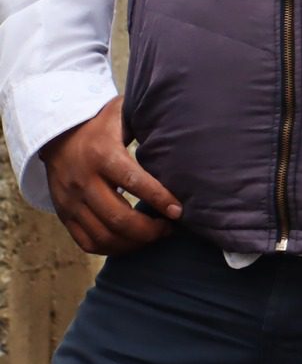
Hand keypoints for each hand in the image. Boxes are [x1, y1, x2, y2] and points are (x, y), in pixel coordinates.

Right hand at [40, 97, 180, 254]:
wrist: (57, 136)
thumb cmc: (100, 124)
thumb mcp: (121, 114)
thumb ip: (147, 120)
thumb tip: (182, 126)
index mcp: (102, 155)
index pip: (133, 182)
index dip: (159, 199)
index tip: (179, 211)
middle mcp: (83, 181)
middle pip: (118, 218)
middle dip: (149, 230)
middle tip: (170, 228)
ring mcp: (71, 202)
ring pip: (103, 236)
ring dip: (134, 243)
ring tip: (155, 236)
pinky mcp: (64, 216)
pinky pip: (87, 242)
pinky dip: (112, 248)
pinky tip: (132, 242)